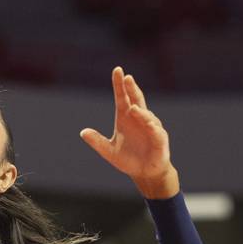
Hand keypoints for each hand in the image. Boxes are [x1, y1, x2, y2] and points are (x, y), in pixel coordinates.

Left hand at [80, 67, 179, 198]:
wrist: (145, 173)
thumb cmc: (128, 159)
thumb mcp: (109, 151)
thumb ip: (97, 142)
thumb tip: (83, 132)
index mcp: (125, 118)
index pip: (122, 97)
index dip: (120, 85)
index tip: (118, 70)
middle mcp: (138, 119)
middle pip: (136, 99)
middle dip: (132, 88)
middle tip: (127, 77)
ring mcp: (151, 127)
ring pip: (146, 116)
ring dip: (141, 112)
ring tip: (134, 109)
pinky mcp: (159, 139)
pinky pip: (156, 131)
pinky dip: (152, 127)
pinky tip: (148, 124)